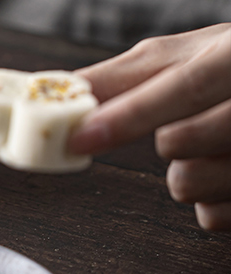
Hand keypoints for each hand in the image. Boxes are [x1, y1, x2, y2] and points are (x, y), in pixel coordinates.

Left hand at [69, 24, 230, 230]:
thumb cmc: (226, 66)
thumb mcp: (183, 57)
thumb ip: (120, 77)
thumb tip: (60, 91)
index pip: (185, 88)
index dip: (127, 116)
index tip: (78, 139)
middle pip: (183, 142)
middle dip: (161, 142)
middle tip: (175, 130)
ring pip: (192, 186)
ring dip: (183, 173)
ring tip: (208, 148)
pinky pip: (214, 216)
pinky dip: (208, 198)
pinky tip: (224, 169)